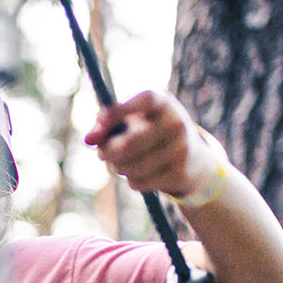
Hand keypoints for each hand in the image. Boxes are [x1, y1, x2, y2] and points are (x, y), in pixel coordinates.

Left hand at [84, 89, 221, 201]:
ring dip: (118, 168)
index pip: (145, 100)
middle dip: (108, 152)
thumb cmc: (152, 134)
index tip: (98, 123)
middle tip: (102, 154)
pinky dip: (132, 181)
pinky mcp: (179, 174)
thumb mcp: (134, 121)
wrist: (194, 159)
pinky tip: (141, 174)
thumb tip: (89, 139)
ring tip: (123, 163)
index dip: (119, 111)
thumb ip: (108, 123)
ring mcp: (180, 150)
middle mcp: (176, 123)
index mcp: (164, 103)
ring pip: (130, 167)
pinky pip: (138, 183)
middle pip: (128, 144)